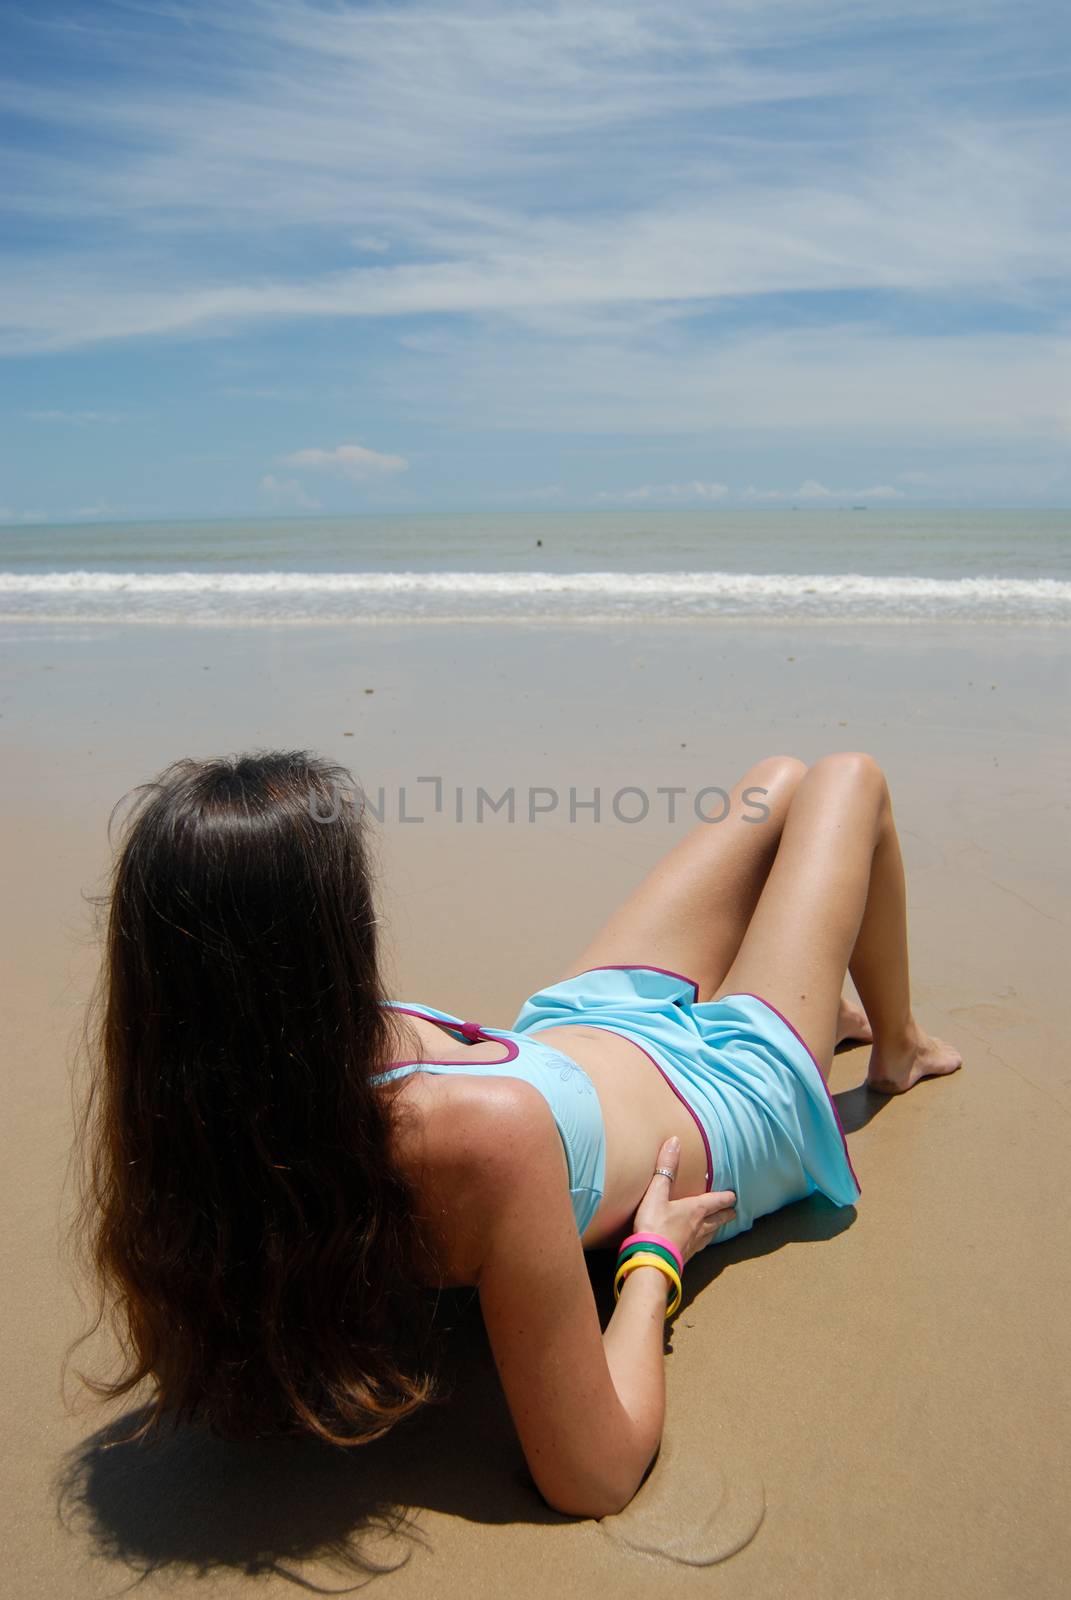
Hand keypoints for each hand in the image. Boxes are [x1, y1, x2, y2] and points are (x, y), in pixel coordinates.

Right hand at [631, 1136, 736, 1266]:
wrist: (651, 1260)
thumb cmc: (654, 1225)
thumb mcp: (657, 1193)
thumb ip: (665, 1168)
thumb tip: (674, 1141)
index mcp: (696, 1210)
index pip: (717, 1201)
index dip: (726, 1198)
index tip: (734, 1196)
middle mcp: (700, 1227)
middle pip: (718, 1220)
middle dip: (726, 1214)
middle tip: (733, 1212)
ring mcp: (693, 1244)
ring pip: (710, 1235)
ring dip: (716, 1229)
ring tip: (718, 1227)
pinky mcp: (685, 1257)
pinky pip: (698, 1247)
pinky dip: (702, 1242)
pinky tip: (697, 1245)